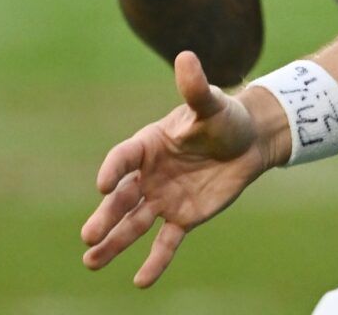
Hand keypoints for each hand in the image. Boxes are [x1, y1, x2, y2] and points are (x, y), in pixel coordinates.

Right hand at [81, 51, 287, 286]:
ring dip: (114, 243)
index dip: (113, 170)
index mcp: (148, 144)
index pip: (124, 158)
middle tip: (87, 235)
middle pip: (121, 198)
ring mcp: (163, 198)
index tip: (103, 184)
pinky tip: (141, 281)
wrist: (250, 141)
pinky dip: (154, 261)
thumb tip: (186, 57)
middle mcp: (149, 175)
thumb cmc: (225, 117)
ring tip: (91, 261)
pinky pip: (165, 243)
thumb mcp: (211, 103)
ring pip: (134, 224)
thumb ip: (195, 87)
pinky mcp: (183, 217)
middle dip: (105, 217)